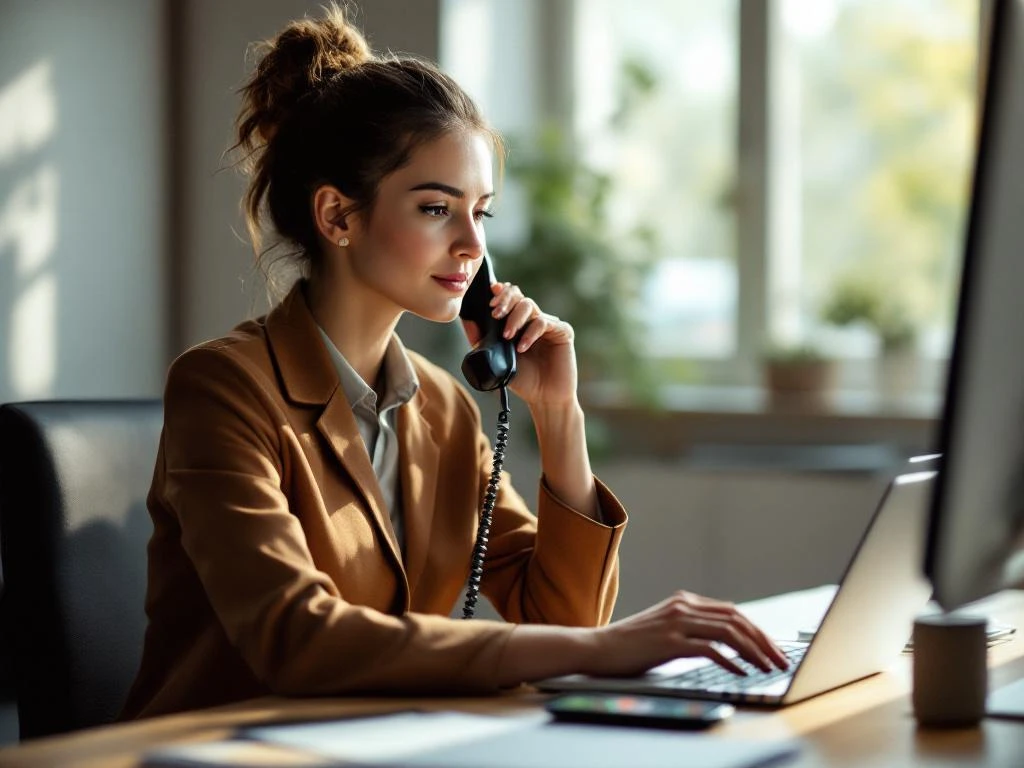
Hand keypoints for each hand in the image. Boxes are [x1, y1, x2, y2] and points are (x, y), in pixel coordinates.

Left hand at [461, 282, 577, 407]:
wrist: (544, 398)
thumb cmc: (522, 379)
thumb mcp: (496, 359)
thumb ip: (482, 340)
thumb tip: (467, 320)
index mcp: (518, 322)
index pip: (508, 297)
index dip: (499, 293)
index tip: (489, 300)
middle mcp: (532, 319)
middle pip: (518, 295)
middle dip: (504, 300)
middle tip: (495, 313)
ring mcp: (548, 324)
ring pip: (529, 305)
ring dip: (514, 318)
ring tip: (507, 336)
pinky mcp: (562, 331)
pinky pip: (543, 323)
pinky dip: (530, 333)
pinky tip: (522, 347)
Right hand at [584, 591, 790, 677]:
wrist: (598, 648)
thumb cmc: (631, 645)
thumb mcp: (665, 629)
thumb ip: (692, 628)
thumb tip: (727, 641)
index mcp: (684, 601)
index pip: (732, 611)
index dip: (757, 630)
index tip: (773, 649)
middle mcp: (683, 607)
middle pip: (736, 618)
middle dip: (764, 640)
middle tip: (781, 660)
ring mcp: (676, 622)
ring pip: (728, 632)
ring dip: (754, 652)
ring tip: (768, 669)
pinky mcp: (669, 641)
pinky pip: (710, 649)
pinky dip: (730, 661)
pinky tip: (741, 673)